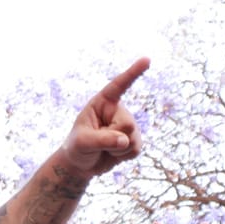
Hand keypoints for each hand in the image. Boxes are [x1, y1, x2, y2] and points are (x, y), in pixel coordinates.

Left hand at [58, 58, 147, 178]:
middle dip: (113, 138)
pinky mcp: (134, 140)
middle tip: (98, 143)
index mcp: (103, 102)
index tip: (147, 59)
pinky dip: (123, 156)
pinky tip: (113, 154)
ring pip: (133, 138)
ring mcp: (128, 125)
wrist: (82, 163)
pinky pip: (136, 149)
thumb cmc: (77, 147)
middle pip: (127, 124)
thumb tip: (125, 141)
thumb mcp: (82, 142)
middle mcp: (118, 110)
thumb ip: (102, 139)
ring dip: (117, 150)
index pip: (119, 85)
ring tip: (104, 148)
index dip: (133, 73)